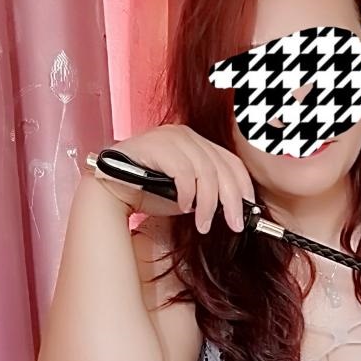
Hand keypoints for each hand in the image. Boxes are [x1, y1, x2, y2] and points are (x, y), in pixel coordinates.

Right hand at [95, 124, 254, 233]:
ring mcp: (171, 137)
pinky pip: (183, 172)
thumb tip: (235, 209)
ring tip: (203, 223)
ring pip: (205, 172)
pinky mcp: (157, 145)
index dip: (244, 186)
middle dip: (232, 200)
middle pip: (222, 168)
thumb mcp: (187, 194)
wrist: (109, 189)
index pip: (231, 161)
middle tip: (234, 224)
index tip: (250, 210)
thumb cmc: (147, 191)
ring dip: (208, 204)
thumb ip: (208, 194)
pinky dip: (187, 194)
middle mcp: (186, 135)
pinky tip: (183, 207)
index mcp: (197, 142)